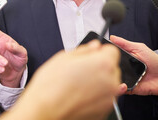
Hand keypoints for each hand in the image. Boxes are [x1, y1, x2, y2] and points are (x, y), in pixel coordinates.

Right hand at [0, 41, 120, 119]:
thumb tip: (93, 46)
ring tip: (77, 84)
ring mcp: (109, 98)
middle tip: (81, 70)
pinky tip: (79, 95)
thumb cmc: (51, 87)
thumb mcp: (64, 57)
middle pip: (112, 67)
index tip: (92, 55)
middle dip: (99, 67)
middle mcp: (111, 81)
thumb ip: (84, 50)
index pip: (112, 50)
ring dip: (98, 82)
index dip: (100, 51)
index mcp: (103, 64)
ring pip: (108, 83)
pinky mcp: (104, 111)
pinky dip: (95, 95)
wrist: (45, 111)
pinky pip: (104, 97)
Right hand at [110, 35, 157, 100]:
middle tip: (107, 63)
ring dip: (112, 76)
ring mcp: (124, 78)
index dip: (105, 53)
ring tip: (114, 74)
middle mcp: (122, 68)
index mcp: (124, 57)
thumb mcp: (140, 48)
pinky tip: (123, 84)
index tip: (101, 50)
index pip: (110, 55)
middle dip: (107, 65)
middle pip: (109, 67)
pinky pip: (120, 89)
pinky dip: (119, 87)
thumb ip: (126, 43)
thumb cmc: (154, 62)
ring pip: (112, 78)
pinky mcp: (127, 88)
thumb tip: (112, 37)